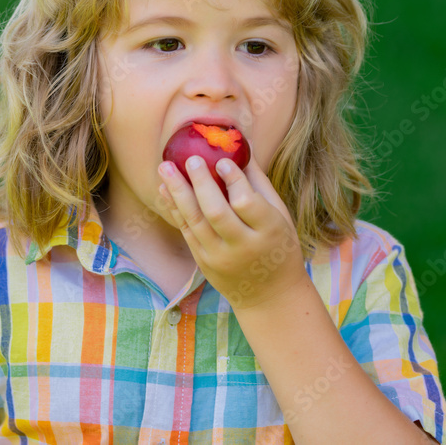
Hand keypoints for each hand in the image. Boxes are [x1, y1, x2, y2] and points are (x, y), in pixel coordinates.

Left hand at [156, 152, 308, 311]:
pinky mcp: (203, 262)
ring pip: (195, 222)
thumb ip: (258, 184)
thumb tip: (241, 148)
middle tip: (191, 159)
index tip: (222, 161)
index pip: (247, 203)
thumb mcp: (280, 216)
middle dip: (200, 183)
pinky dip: (174, 208)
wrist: (270, 296)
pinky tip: (165, 189)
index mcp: (268, 232)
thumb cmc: (278, 246)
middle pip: (216, 212)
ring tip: (165, 167)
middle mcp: (242, 247)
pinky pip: (186, 231)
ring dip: (178, 192)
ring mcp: (220, 257)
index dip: (234, 180)